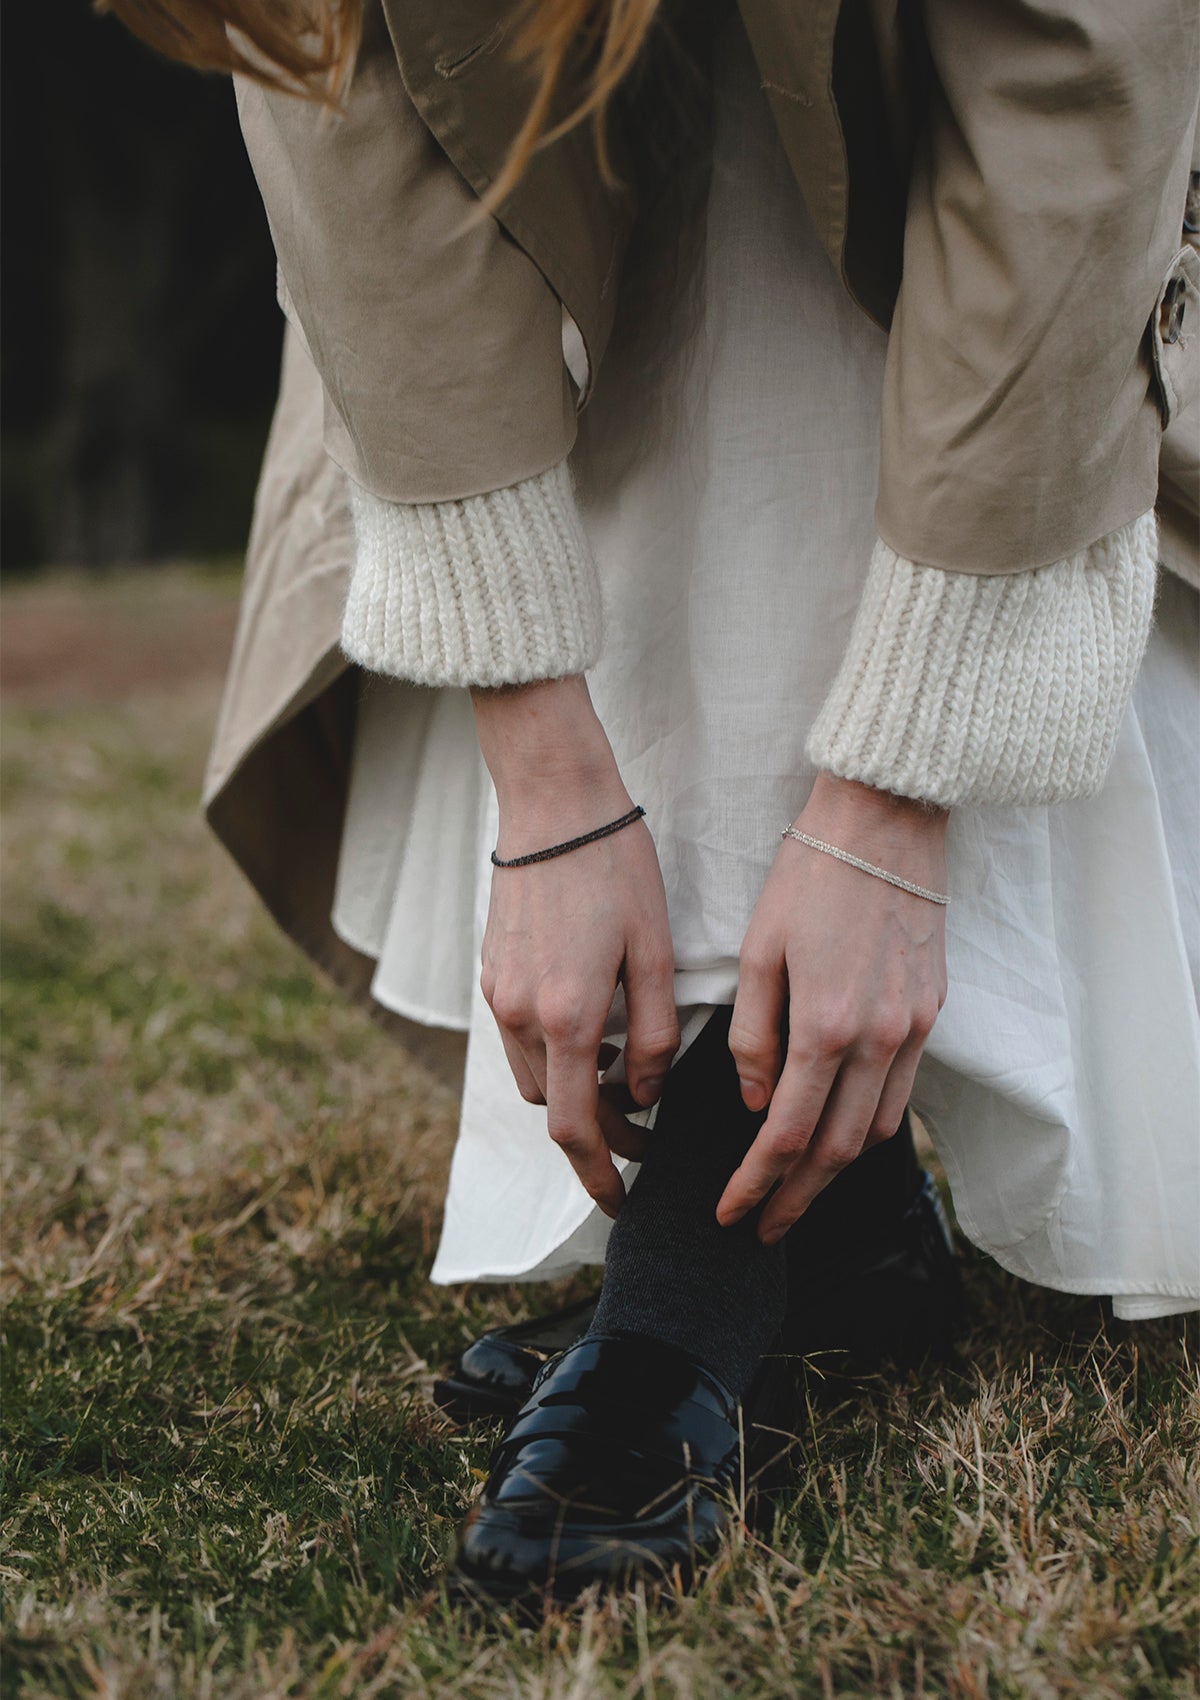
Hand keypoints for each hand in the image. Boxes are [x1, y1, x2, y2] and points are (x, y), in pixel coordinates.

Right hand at [473, 676, 680, 1216]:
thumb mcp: (658, 953)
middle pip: (550, 1109)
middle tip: (643, 1136)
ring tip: (623, 1081)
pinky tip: (593, 1033)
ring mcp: (498, 993)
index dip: (600, 1176)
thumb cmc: (617, 869)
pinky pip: (520, 1038)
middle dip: (594, 1136)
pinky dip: (554, 1056)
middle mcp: (520, 1016)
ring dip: (573, 1095)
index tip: (623, 1203)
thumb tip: (644, 1096)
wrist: (553, 804)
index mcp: (568, 1018)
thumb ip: (657, 1036)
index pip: (575, 1130)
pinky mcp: (491, 971)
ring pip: (532, 1076)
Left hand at [718, 771, 947, 1242]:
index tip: (731, 1214)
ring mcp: (914, 1030)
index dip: (756, 1183)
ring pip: (878, 1132)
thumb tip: (755, 1101)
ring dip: (837, 1173)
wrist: (887, 822)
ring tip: (799, 1194)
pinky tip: (844, 1137)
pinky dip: (872, 1129)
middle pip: (839, 1151)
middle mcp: (879, 1040)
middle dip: (797, 1198)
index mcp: (827, 1026)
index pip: (788, 1134)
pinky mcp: (933, 1012)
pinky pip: (905, 1094)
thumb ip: (753, 1035)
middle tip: (763, 1228)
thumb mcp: (759, 951)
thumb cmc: (810, 876)